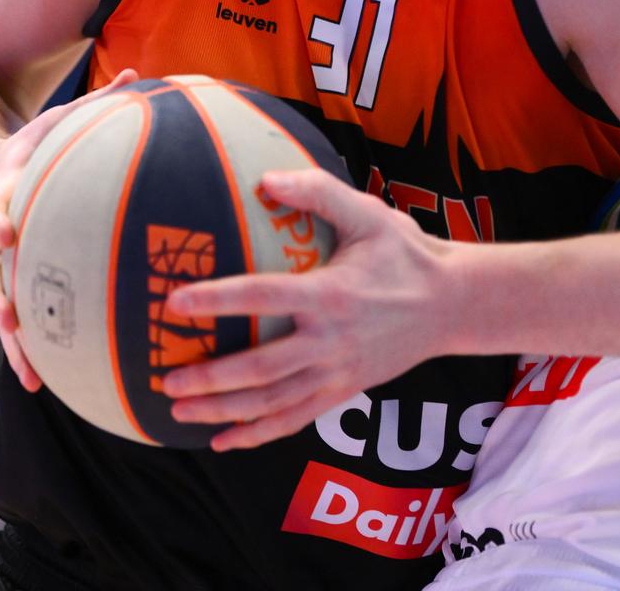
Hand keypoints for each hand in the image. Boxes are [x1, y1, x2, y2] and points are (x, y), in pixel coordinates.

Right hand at [0, 67, 139, 391]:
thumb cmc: (32, 147)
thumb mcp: (55, 121)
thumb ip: (95, 102)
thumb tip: (141, 72)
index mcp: (2, 191)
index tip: (6, 232)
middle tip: (7, 321)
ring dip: (12, 344)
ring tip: (31, 377)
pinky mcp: (7, 288)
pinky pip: (19, 325)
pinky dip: (31, 355)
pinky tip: (50, 386)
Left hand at [159, 166, 459, 450]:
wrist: (453, 304)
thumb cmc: (405, 252)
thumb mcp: (368, 214)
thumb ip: (317, 192)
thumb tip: (264, 178)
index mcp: (329, 294)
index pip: (262, 296)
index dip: (217, 299)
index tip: (174, 302)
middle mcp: (329, 340)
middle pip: (261, 368)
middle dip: (211, 377)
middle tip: (165, 378)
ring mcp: (337, 372)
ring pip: (273, 402)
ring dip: (224, 411)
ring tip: (178, 411)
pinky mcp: (343, 391)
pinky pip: (295, 419)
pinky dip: (258, 434)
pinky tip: (224, 440)